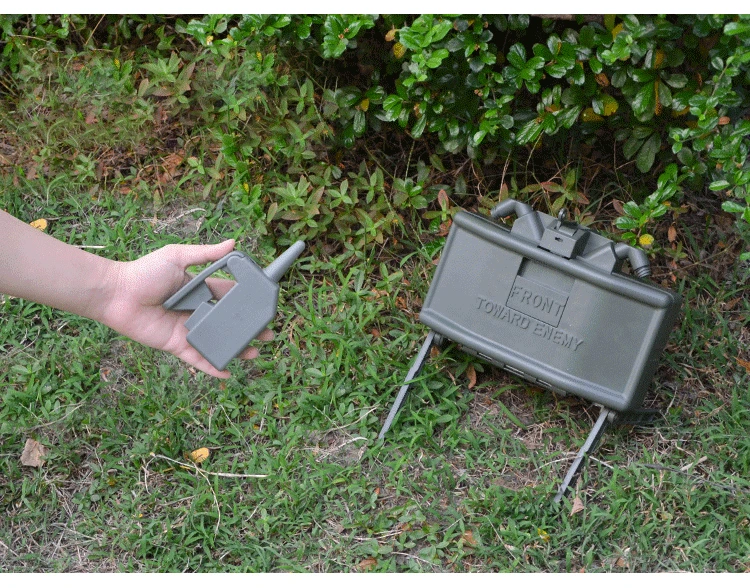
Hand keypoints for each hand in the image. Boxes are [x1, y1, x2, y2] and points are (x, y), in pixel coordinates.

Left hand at [101, 239, 272, 377]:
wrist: (116, 293)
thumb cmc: (144, 272)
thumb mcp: (177, 256)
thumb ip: (205, 253)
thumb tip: (233, 243)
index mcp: (198, 289)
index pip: (228, 295)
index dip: (246, 301)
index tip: (264, 305)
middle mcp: (195, 310)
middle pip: (227, 322)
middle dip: (247, 329)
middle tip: (267, 334)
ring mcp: (186, 329)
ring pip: (216, 341)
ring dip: (235, 349)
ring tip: (254, 353)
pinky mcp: (175, 345)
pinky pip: (197, 358)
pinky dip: (211, 366)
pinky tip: (227, 373)